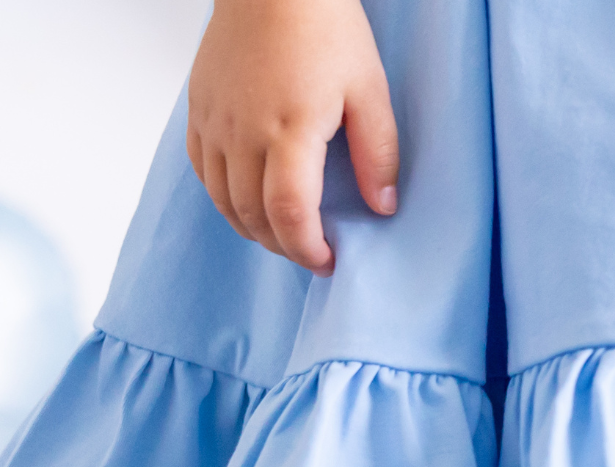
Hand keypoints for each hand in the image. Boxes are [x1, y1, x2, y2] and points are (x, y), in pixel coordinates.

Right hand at [187, 0, 399, 275]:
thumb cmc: (323, 24)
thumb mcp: (368, 88)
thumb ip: (378, 153)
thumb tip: (383, 207)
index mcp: (289, 129)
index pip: (289, 214)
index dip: (308, 250)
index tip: (329, 262)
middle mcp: (242, 131)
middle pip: (254, 217)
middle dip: (286, 247)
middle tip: (313, 251)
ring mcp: (215, 121)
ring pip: (224, 202)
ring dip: (255, 230)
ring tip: (286, 234)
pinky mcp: (199, 110)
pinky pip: (204, 173)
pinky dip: (226, 200)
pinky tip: (251, 202)